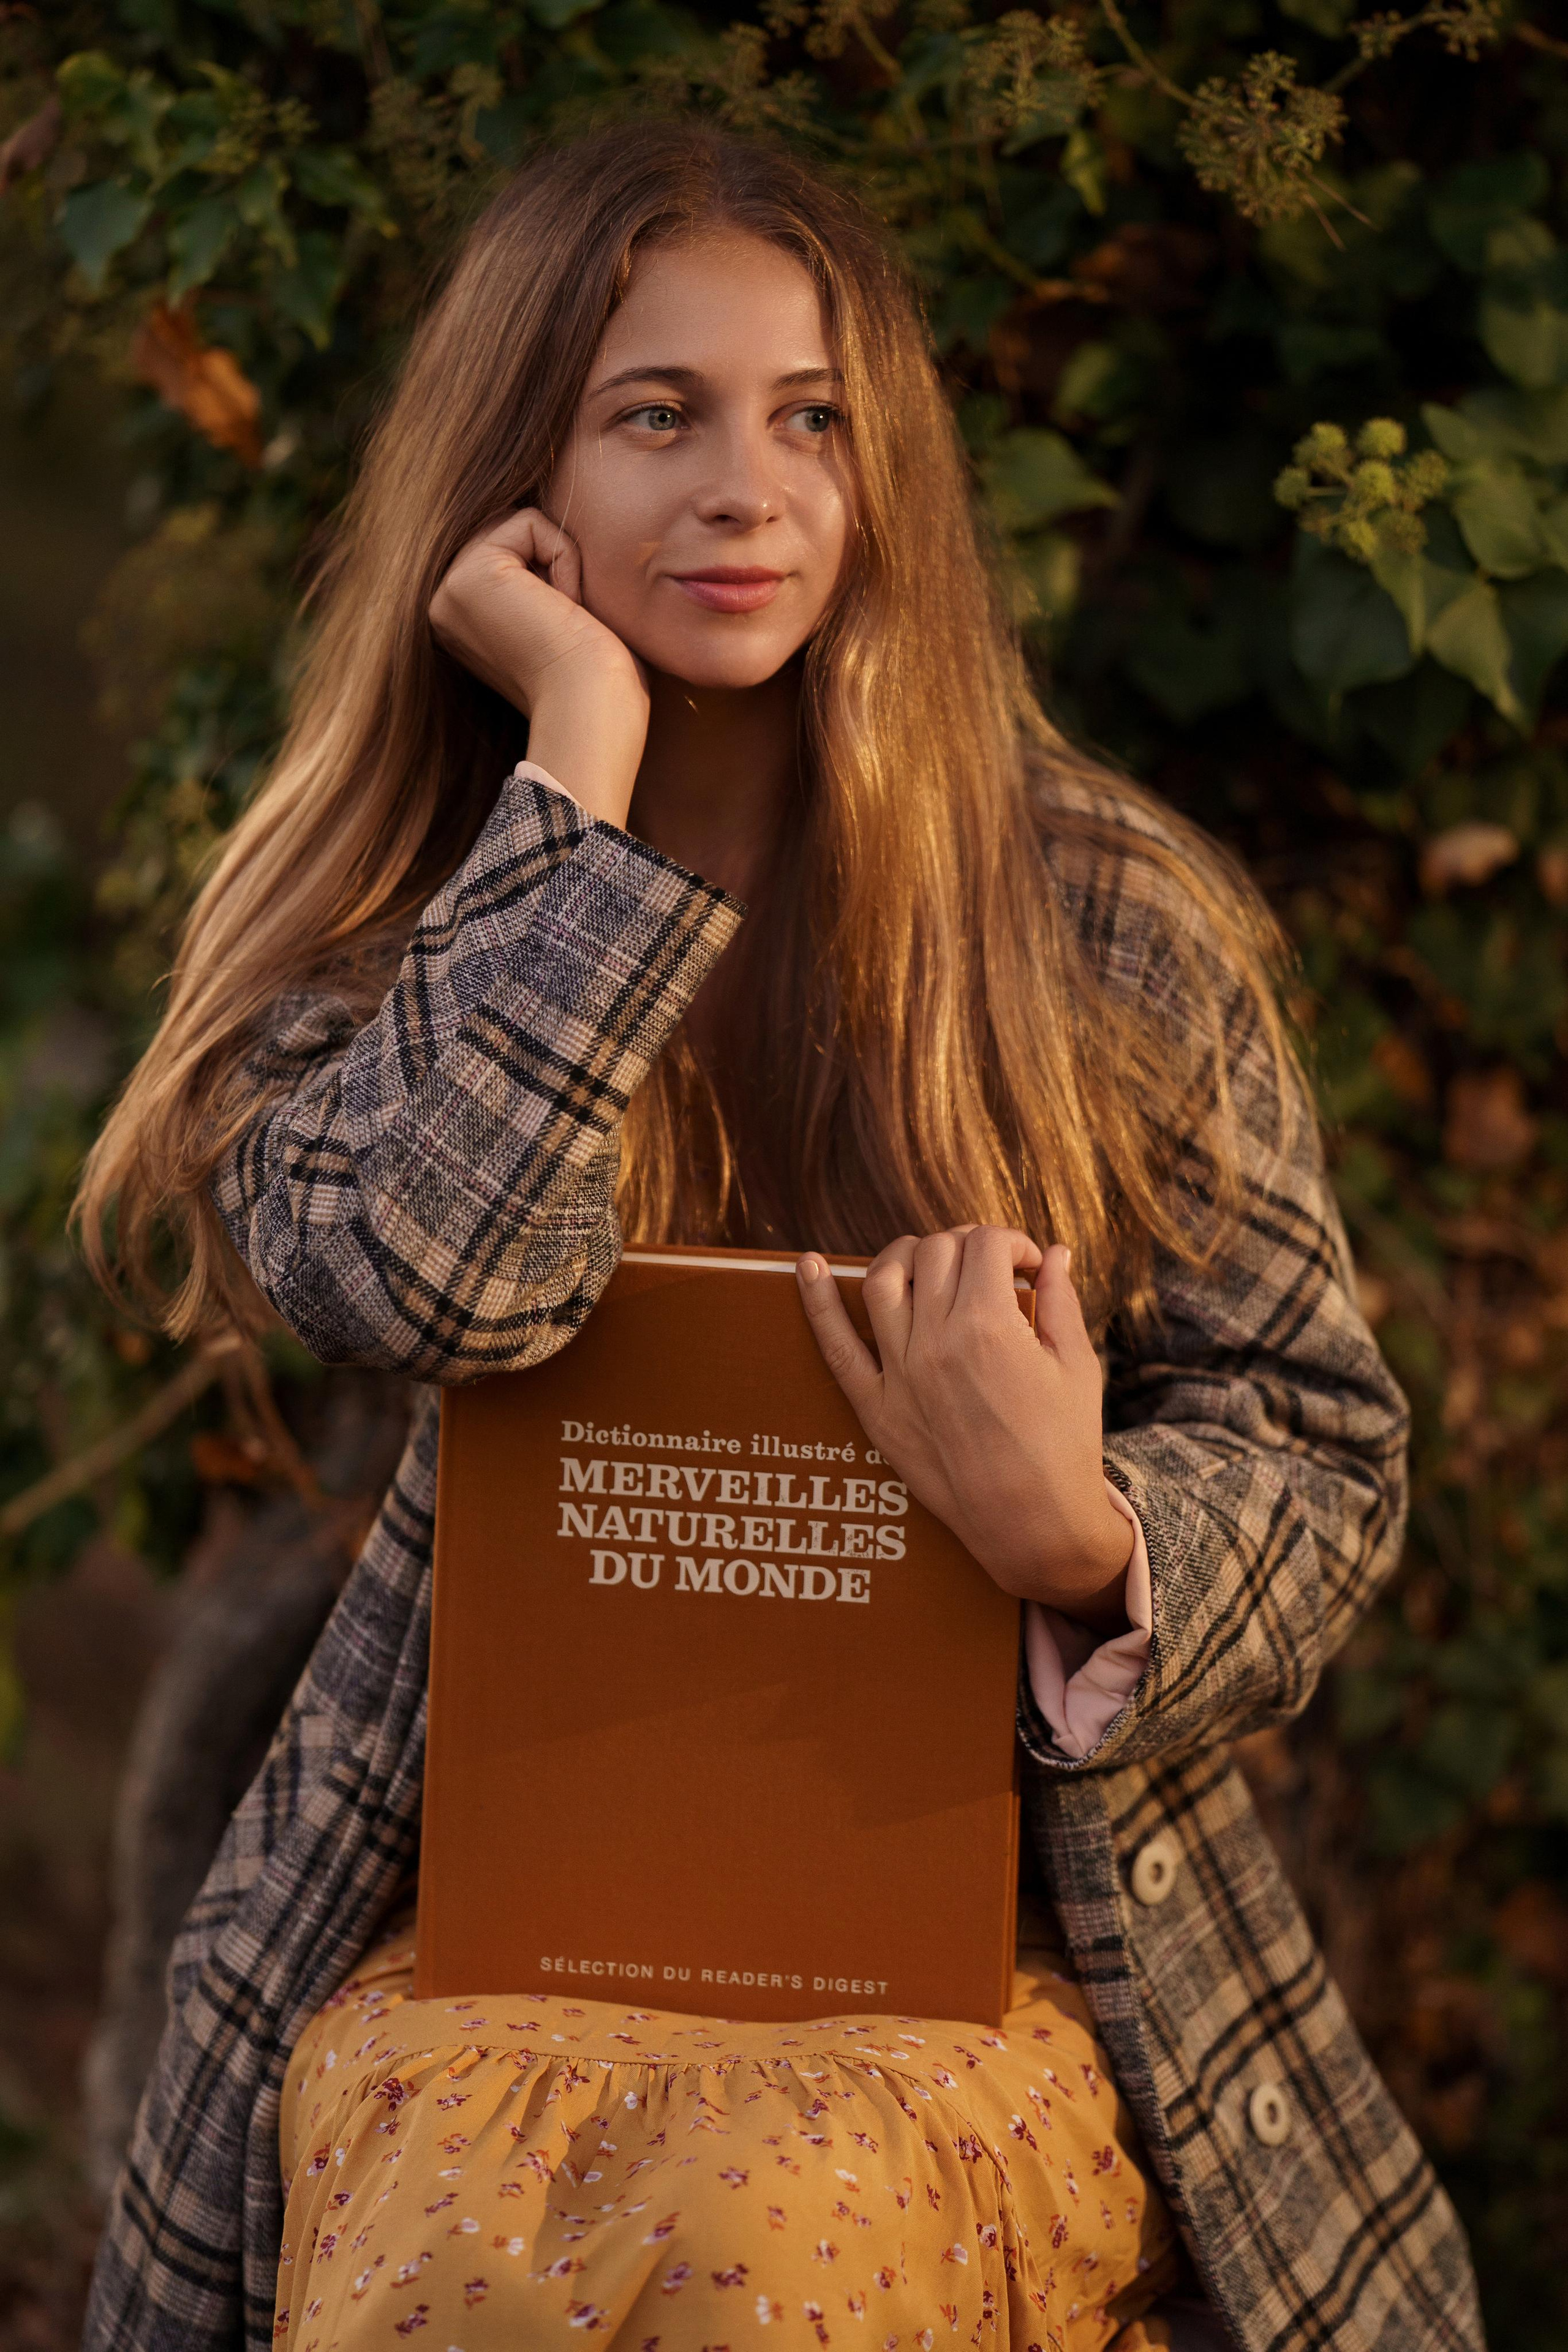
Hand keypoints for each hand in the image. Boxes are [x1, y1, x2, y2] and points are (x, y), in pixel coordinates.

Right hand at [429, 509, 649, 826]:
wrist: (593, 710)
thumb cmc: (596, 681)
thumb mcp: (555, 621)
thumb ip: (538, 581)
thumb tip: (547, 535)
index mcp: (463, 621)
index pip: (513, 552)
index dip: (556, 578)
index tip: (565, 631)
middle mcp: (446, 606)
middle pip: (514, 534)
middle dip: (556, 567)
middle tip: (568, 624)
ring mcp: (449, 590)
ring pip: (521, 526)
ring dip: (562, 565)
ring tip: (566, 617)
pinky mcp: (470, 574)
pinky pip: (530, 523)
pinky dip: (565, 559)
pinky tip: (565, 608)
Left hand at [796, 1227, 1133, 1628]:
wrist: (1032, 1524)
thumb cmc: (1064, 1446)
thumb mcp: (1077, 1367)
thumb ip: (1060, 1301)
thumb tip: (1054, 1253)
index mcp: (992, 1326)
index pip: (986, 1245)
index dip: (1014, 1245)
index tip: (1028, 1268)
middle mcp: (936, 1341)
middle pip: (936, 1254)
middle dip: (968, 1247)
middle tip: (989, 1273)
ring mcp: (899, 1374)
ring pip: (883, 1280)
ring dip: (907, 1256)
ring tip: (929, 1265)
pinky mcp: (876, 1407)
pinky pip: (835, 1345)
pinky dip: (815, 1301)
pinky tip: (806, 1265)